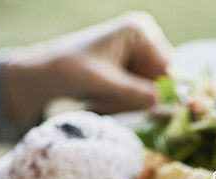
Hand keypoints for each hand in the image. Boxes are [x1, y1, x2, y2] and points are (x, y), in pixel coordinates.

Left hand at [1, 12, 172, 120]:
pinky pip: (144, 93)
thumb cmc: (69, 72)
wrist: (46, 75)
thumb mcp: (102, 83)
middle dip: (141, 98)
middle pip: (163, 80)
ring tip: (105, 101)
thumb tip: (161, 101)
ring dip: (133, 102)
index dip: (161, 94)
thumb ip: (133, 92)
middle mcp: (146, 37)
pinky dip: (128, 102)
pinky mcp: (135, 67)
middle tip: (112, 104)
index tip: (145, 110)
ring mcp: (141, 52)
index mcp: (140, 31)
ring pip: (154, 90)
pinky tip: (107, 100)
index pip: (168, 69)